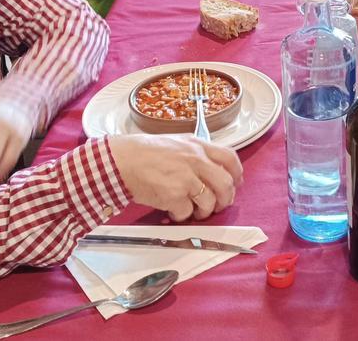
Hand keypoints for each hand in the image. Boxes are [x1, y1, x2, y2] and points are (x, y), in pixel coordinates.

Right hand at [108, 134, 242, 221]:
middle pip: (226, 183)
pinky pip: (187, 213)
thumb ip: (194, 153)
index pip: (230, 158)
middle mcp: (195, 160)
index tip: (236, 183)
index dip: (237, 174)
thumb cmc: (142, 152)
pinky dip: (182, 216)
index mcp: (197, 145)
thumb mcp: (175, 143)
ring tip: (194, 211)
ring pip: (209, 201)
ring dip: (204, 211)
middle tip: (217, 205)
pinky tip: (174, 212)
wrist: (121, 160)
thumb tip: (211, 168)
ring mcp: (186, 178)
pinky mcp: (174, 195)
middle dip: (225, 199)